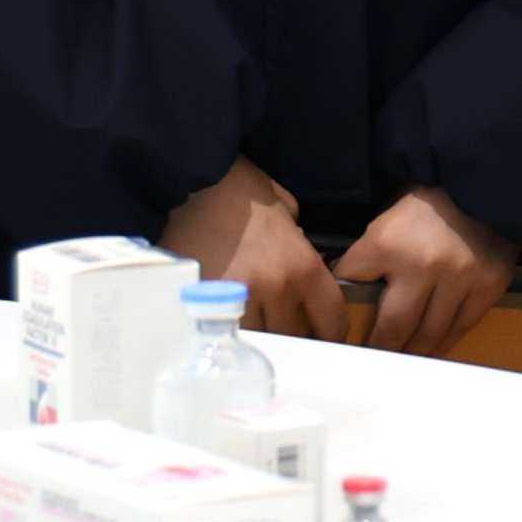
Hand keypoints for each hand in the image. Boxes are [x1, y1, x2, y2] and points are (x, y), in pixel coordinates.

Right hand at [163, 157, 345, 341]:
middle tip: (288, 328)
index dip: (330, 331)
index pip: (331, 320)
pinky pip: (226, 332)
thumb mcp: (286, 211)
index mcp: (303, 266)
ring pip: (261, 340)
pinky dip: (231, 330)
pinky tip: (228, 321)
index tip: (323, 332)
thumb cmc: (238, 189)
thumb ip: (299, 244)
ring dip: (262, 336)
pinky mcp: (204, 305)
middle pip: (296, 337)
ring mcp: (240, 300)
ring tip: (257, 325)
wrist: (189, 181)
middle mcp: (277, 288)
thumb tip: (298, 266)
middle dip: (295, 334)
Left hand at [333, 187, 516, 358]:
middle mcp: (422, 265)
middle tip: (369, 360)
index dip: (342, 305)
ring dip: (411, 353)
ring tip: (400, 360)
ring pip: (428, 335)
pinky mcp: (487, 286)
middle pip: (392, 327)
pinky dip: (443, 343)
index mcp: (387, 242)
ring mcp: (459, 279)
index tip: (336, 328)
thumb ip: (369, 251)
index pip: (352, 284)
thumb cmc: (431, 201)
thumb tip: (345, 286)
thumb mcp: (388, 215)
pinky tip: (431, 350)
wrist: (487, 184)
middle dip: (378, 348)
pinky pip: (461, 327)